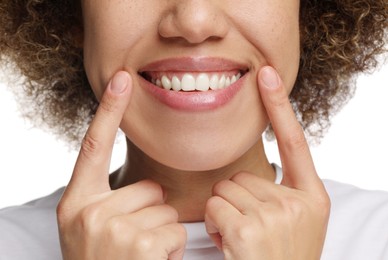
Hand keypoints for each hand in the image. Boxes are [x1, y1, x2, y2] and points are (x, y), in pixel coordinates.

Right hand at [56, 71, 185, 259]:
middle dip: (150, 213)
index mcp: (76, 203)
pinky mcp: (140, 245)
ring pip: (165, 210)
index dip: (110, 109)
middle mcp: (89, 211)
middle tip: (134, 242)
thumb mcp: (92, 230)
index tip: (122, 78)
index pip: (94, 145)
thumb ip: (112, 201)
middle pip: (148, 187)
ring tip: (141, 257)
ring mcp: (113, 229)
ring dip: (161, 233)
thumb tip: (154, 185)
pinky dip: (171, 248)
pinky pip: (175, 230)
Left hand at [205, 66, 329, 259]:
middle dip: (238, 200)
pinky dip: (215, 224)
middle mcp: (298, 202)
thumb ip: (279, 192)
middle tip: (250, 230)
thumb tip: (247, 174)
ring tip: (242, 239)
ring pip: (225, 189)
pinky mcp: (249, 229)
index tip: (266, 73)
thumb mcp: (295, 223)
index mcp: (313, 197)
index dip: (279, 105)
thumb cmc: (281, 258)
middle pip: (244, 174)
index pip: (294, 141)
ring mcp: (276, 215)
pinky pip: (214, 206)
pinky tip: (231, 244)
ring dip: (225, 213)